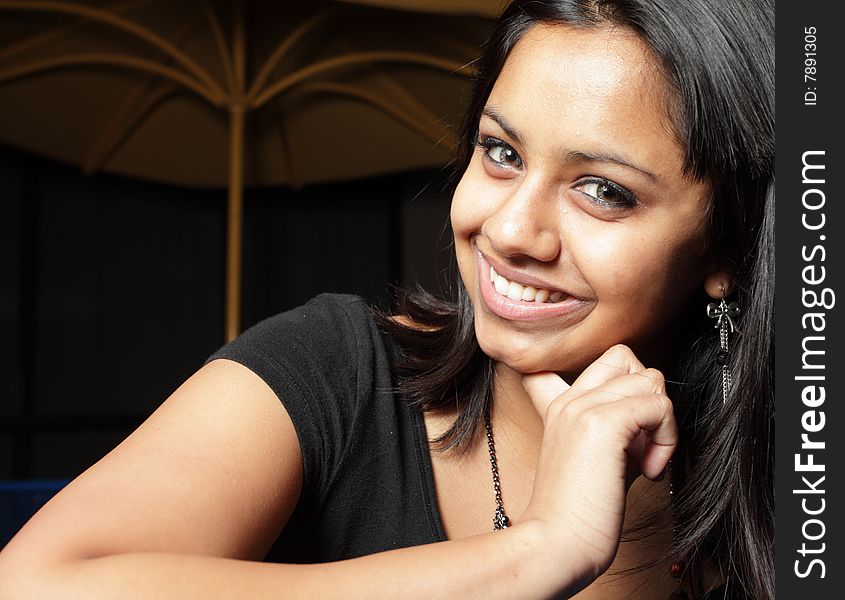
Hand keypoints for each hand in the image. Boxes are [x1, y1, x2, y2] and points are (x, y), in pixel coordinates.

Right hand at [519, 344, 676, 581]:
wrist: (557, 542)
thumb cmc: (578, 512)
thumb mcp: (601, 457)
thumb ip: (622, 429)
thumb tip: (655, 415)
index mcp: (560, 404)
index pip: (595, 361)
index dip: (622, 384)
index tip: (627, 430)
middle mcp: (569, 399)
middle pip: (626, 358)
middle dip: (647, 396)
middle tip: (641, 441)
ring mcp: (583, 407)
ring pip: (649, 379)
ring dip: (660, 421)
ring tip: (644, 459)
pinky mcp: (603, 423)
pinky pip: (659, 406)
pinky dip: (666, 438)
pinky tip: (647, 470)